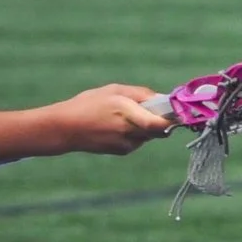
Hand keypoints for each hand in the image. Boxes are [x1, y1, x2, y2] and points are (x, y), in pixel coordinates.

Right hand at [47, 84, 174, 155]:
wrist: (64, 129)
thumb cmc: (88, 104)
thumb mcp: (114, 90)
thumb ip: (141, 94)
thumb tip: (162, 99)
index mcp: (128, 114)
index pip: (160, 124)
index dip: (173, 119)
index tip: (178, 111)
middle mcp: (129, 132)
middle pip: (160, 129)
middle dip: (161, 119)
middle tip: (150, 109)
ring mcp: (127, 145)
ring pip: (150, 135)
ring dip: (147, 126)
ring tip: (125, 115)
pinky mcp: (123, 151)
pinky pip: (139, 140)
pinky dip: (136, 132)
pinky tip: (118, 126)